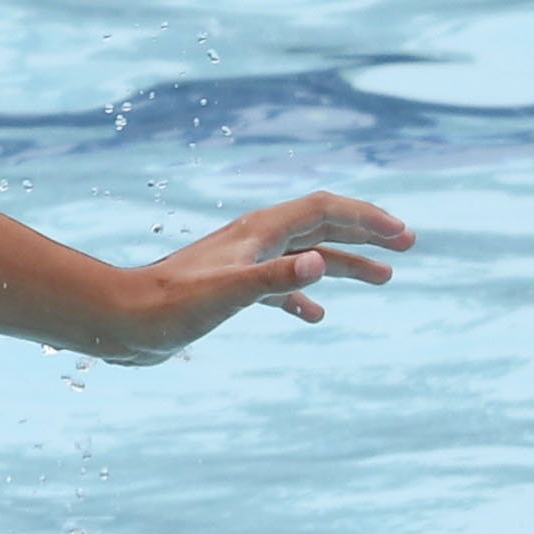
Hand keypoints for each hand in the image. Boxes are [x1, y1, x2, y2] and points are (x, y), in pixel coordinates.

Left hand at [101, 190, 411, 356]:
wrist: (125, 323)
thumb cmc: (170, 306)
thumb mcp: (229, 293)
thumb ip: (275, 278)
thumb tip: (321, 265)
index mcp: (259, 231)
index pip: (325, 209)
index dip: (367, 217)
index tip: (402, 235)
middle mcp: (255, 240)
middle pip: (322, 225)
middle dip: (366, 233)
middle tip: (408, 245)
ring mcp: (243, 264)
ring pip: (306, 256)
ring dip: (346, 263)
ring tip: (384, 279)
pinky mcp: (230, 290)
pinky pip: (280, 286)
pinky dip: (305, 295)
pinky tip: (317, 315)